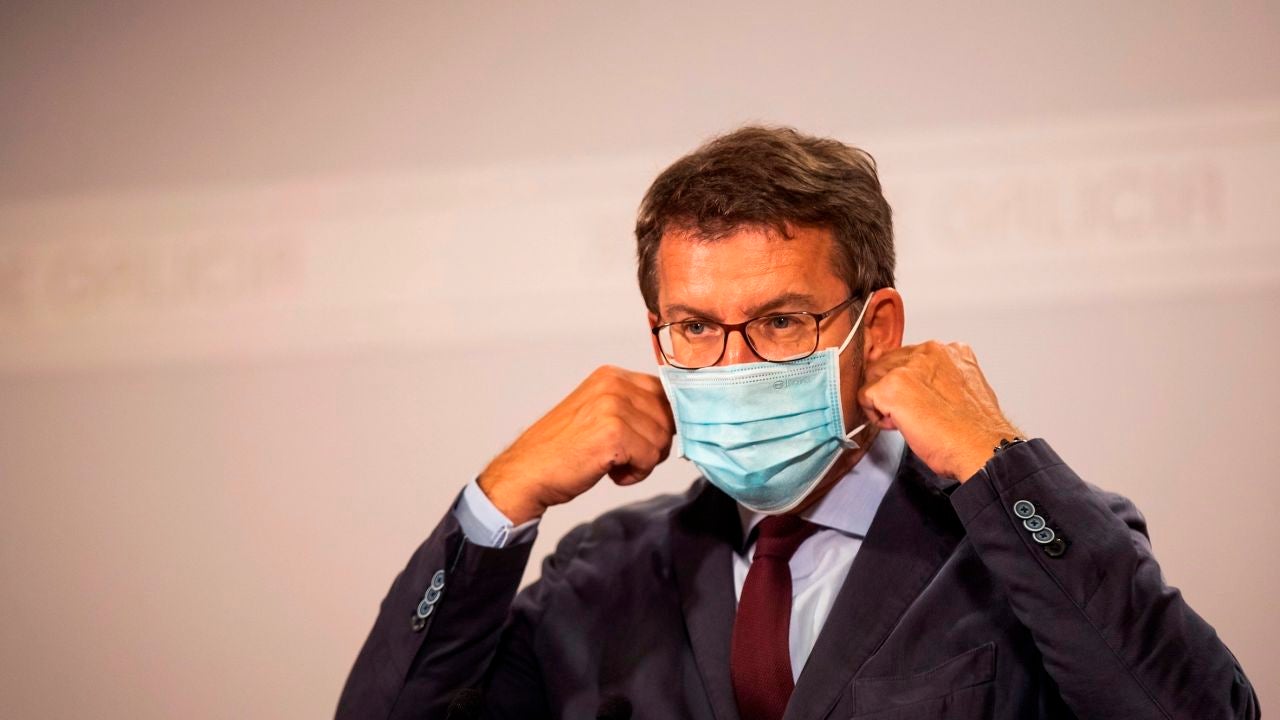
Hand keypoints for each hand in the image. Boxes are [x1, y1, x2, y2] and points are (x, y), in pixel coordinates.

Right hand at [478, 365, 674, 523]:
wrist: (527, 472)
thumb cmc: (562, 450)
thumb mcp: (598, 413)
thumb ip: (633, 407)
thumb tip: (677, 418)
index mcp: (611, 375)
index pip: (665, 394)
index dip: (660, 423)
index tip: (640, 439)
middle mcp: (614, 384)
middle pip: (668, 418)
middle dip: (651, 444)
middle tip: (620, 455)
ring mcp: (614, 406)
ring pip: (662, 441)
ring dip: (642, 461)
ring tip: (611, 463)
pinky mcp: (614, 433)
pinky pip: (650, 458)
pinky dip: (635, 474)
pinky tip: (610, 472)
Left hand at [858, 341, 1021, 481]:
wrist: (981, 448)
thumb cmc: (976, 431)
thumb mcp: (965, 391)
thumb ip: (943, 380)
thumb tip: (924, 388)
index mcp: (950, 352)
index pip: (907, 357)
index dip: (906, 383)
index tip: (914, 400)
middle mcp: (929, 352)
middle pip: (887, 364)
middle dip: (891, 390)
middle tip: (910, 414)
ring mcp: (909, 367)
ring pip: (874, 378)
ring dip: (883, 401)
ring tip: (906, 421)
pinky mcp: (893, 386)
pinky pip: (865, 396)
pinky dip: (875, 415)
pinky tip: (897, 426)